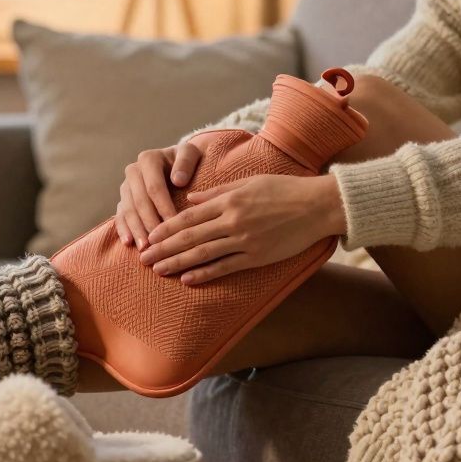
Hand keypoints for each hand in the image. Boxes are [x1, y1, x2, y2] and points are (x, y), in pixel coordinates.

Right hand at [115, 132, 216, 249]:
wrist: (176, 162)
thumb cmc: (187, 162)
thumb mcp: (191, 154)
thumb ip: (186, 162)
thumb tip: (178, 180)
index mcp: (148, 159)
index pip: (154, 187)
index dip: (163, 206)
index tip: (174, 223)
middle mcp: (133, 171)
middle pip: (139, 201)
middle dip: (149, 222)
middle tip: (158, 242)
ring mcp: (126, 187)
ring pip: (128, 210)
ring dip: (136, 229)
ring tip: (145, 248)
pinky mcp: (122, 200)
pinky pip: (119, 216)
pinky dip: (123, 229)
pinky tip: (129, 243)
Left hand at [139, 173, 346, 284]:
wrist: (317, 206)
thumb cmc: (284, 190)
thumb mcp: (248, 182)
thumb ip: (217, 192)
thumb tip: (190, 197)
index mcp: (229, 201)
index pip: (188, 216)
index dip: (166, 228)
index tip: (149, 236)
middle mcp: (232, 221)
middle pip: (190, 237)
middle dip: (163, 248)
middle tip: (143, 259)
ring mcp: (244, 241)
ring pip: (203, 254)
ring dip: (177, 263)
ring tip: (158, 270)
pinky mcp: (256, 256)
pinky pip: (225, 267)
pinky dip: (204, 274)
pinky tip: (187, 279)